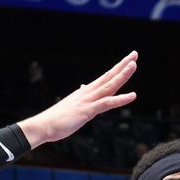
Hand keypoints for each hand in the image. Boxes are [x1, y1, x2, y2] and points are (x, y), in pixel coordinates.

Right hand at [19, 51, 137, 147]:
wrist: (44, 125)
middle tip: (134, 54)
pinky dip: (120, 99)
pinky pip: (107, 103)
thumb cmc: (57, 118)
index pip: (105, 77)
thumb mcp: (72, 105)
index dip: (117, 69)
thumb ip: (81, 97)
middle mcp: (88, 92)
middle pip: (109, 76)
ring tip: (133, 65)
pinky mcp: (88, 110)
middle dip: (122, 65)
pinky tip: (132, 96)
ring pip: (109, 86)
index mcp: (85, 92)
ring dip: (122, 75)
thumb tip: (83, 88)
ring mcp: (88, 100)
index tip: (127, 61)